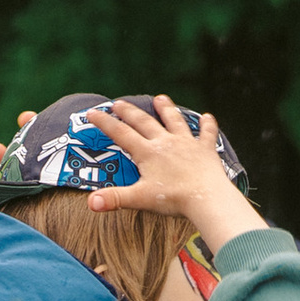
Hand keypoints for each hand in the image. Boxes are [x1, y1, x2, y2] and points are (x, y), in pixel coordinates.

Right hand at [85, 98, 260, 255]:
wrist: (207, 198)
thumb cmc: (174, 199)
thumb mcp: (140, 199)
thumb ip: (115, 199)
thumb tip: (91, 203)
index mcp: (148, 152)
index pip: (121, 133)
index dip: (104, 123)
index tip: (92, 112)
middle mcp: (166, 142)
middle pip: (144, 122)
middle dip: (129, 112)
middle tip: (118, 102)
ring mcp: (187, 144)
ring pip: (174, 121)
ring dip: (167, 109)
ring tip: (160, 98)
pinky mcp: (205, 150)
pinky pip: (207, 134)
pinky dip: (208, 125)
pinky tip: (207, 116)